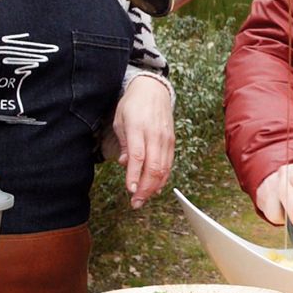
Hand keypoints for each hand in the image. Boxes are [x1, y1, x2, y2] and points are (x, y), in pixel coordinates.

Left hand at [112, 75, 174, 209]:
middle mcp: (155, 135)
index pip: (137, 156)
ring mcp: (166, 139)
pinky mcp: (172, 142)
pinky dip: (163, 178)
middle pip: (153, 167)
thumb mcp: (120, 120)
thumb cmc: (133, 104)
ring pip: (163, 168)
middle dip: (145, 188)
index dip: (134, 175)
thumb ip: (123, 143)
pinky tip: (155, 188)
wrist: (153, 89)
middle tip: (135, 202)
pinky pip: (169, 164)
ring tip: (143, 199)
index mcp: (138, 128)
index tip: (130, 190)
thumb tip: (124, 163)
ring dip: (154, 187)